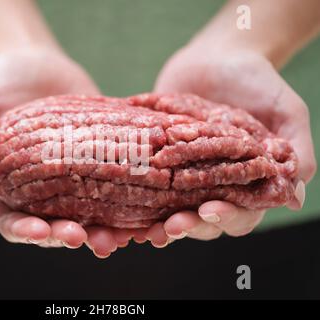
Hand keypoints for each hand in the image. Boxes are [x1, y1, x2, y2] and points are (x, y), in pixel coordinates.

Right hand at [0, 48, 125, 256]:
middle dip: (69, 236)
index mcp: (7, 189)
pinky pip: (113, 185)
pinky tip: (143, 208)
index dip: (25, 233)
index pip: (13, 222)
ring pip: (88, 214)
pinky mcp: (98, 162)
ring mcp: (73, 179)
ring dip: (103, 230)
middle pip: (55, 225)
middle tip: (86, 238)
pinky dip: (128, 200)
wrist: (34, 63)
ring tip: (119, 237)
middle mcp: (41, 192)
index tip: (41, 232)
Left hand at [143, 47, 315, 243]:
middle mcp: (213, 182)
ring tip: (145, 229)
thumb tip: (295, 197)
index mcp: (246, 180)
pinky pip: (146, 181)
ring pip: (170, 208)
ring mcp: (183, 172)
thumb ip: (296, 149)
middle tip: (171, 227)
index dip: (226, 217)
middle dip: (187, 225)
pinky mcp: (158, 158)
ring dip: (158, 222)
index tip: (209, 210)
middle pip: (202, 218)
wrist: (218, 55)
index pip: (239, 212)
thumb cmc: (258, 82)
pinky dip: (135, 194)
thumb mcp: (286, 110)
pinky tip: (123, 202)